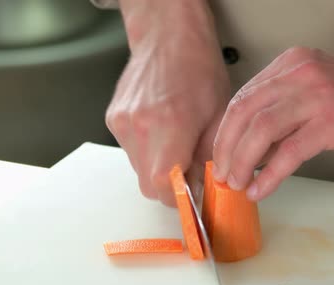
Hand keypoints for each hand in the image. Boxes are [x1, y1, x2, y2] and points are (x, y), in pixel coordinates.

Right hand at [105, 1, 229, 205]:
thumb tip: (205, 188)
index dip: (179, 198)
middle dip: (170, 187)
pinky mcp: (114, 120)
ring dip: (158, 168)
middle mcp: (140, 127)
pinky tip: (161, 131)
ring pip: (138, 170)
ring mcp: (123, 123)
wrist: (168, 38)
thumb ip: (210, 157)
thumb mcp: (219, 115)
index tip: (192, 196)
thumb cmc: (198, 69)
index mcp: (170, 125)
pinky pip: (130, 152)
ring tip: (175, 144)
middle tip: (188, 171)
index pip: (163, 186)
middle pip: (148, 185)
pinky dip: (147, 151)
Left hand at [212, 47, 333, 201]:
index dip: (225, 131)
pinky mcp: (333, 120)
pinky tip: (261, 189)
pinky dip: (269, 174)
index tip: (220, 156)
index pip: (242, 98)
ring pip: (260, 130)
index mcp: (290, 64)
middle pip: (243, 112)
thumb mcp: (314, 92)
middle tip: (222, 174)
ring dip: (242, 161)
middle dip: (226, 148)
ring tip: (236, 183)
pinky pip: (289, 151)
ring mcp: (316, 95)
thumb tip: (249, 150)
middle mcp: (299, 73)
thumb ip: (282, 112)